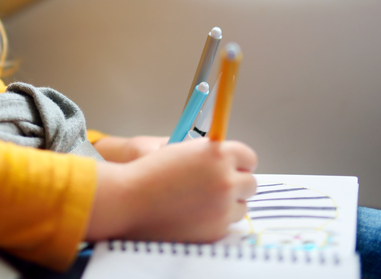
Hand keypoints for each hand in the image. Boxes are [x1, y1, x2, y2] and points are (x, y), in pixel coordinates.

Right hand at [86, 139, 256, 242]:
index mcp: (218, 154)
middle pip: (250, 183)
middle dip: (236, 183)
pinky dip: (216, 219)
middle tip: (217, 185)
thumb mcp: (183, 150)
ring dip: (229, 203)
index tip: (233, 166)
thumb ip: (211, 154)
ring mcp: (223, 207)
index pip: (249, 157)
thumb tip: (233, 163)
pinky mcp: (216, 229)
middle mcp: (226, 180)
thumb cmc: (152, 171)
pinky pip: (227, 223)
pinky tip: (195, 213)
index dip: (240, 162)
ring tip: (202, 200)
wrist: (129, 199)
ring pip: (242, 206)